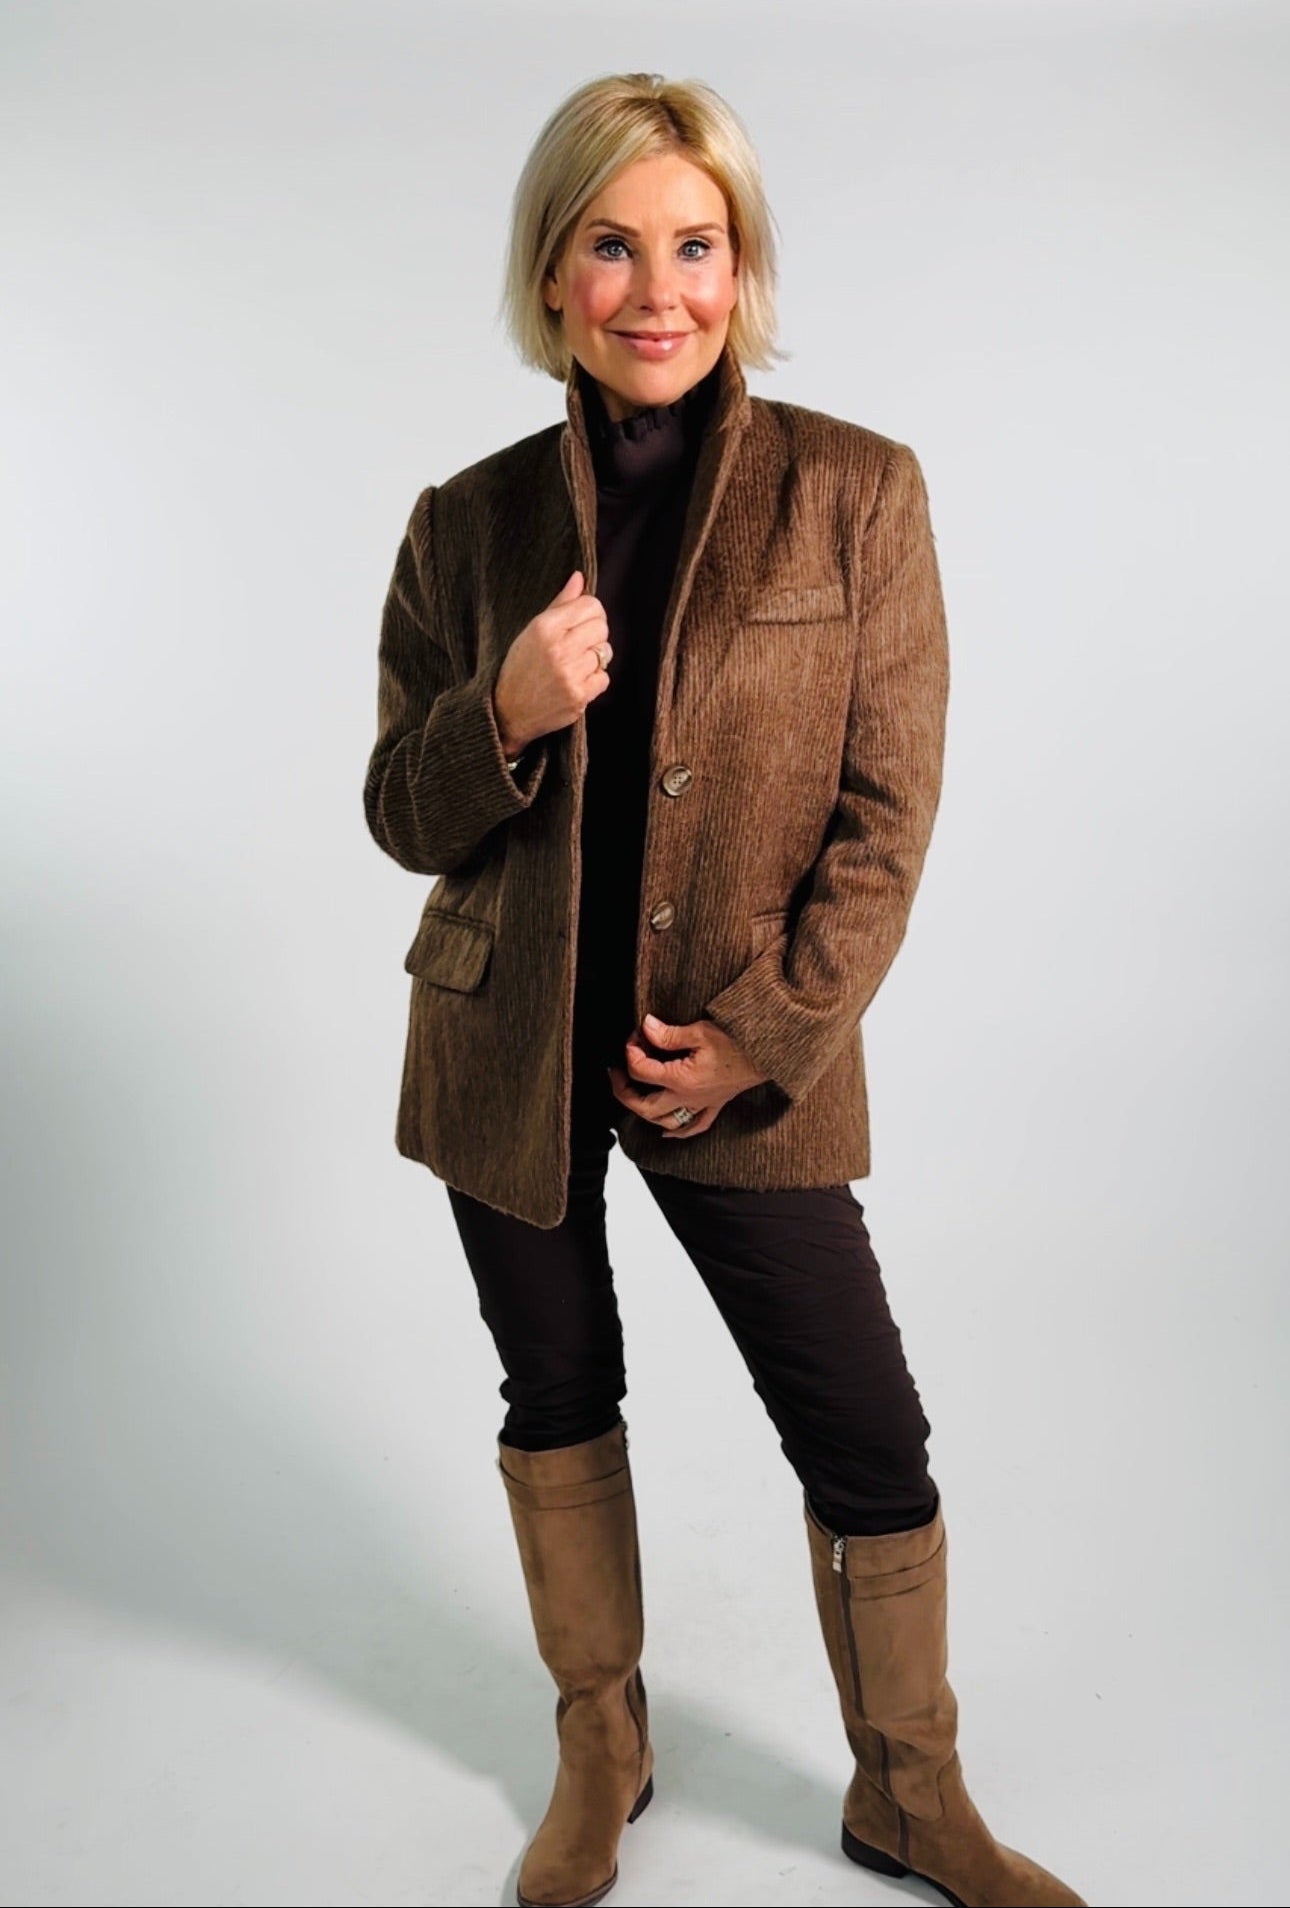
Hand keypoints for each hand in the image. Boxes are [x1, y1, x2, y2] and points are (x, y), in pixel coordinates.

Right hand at [492, 570, 611, 753]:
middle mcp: (558, 649)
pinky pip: (604, 678)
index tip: (582, 623)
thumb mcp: (532, 631)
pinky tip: (575, 681)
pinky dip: (594, 680)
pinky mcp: (578, 697)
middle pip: (602, 627)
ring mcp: (570, 674)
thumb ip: (559, 604)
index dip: (591, 612)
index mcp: (544, 627)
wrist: (507, 712)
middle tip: (578, 645)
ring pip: (605, 653)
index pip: (591, 605)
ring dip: (594, 659)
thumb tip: (579, 578)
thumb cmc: (520, 668)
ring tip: (573, 665)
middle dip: (594, 635)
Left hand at [607, 1012, 768, 1139]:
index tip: (635, 1036)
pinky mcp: (714, 1105)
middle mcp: (687, 1098)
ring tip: (632, 1095)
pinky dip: (677, 1131)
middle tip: (615, 1073)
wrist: (768, 1053)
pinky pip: (694, 1127)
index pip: (641, 1070)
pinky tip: (666, 1131)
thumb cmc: (738, 1041)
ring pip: (664, 1121)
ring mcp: (701, 1105)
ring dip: (644, 1111)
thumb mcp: (700, 1031)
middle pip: (644, 1105)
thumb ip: (669, 1035)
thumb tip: (646, 1028)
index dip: (631, 1051)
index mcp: (681, 1079)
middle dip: (623, 1090)